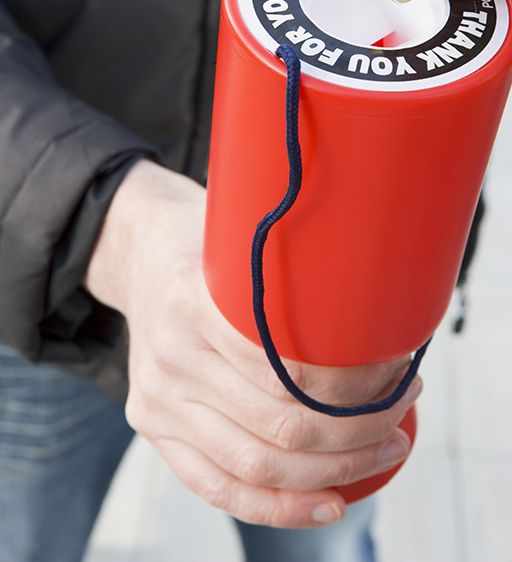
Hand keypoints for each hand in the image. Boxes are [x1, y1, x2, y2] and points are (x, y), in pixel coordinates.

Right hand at [84, 159, 420, 527]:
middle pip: (279, 423)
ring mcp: (157, 399)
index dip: (354, 385)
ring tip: (385, 449)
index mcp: (193, 302)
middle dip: (357, 430)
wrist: (141, 256)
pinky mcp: (153, 426)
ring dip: (334, 469)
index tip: (399, 372)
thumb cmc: (210, 251)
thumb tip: (389, 304)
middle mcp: (170, 356)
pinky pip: (217, 486)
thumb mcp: (244, 241)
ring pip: (256, 463)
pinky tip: (330, 503)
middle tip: (402, 408)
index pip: (287, 368)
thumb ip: (294, 275)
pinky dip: (279, 506)